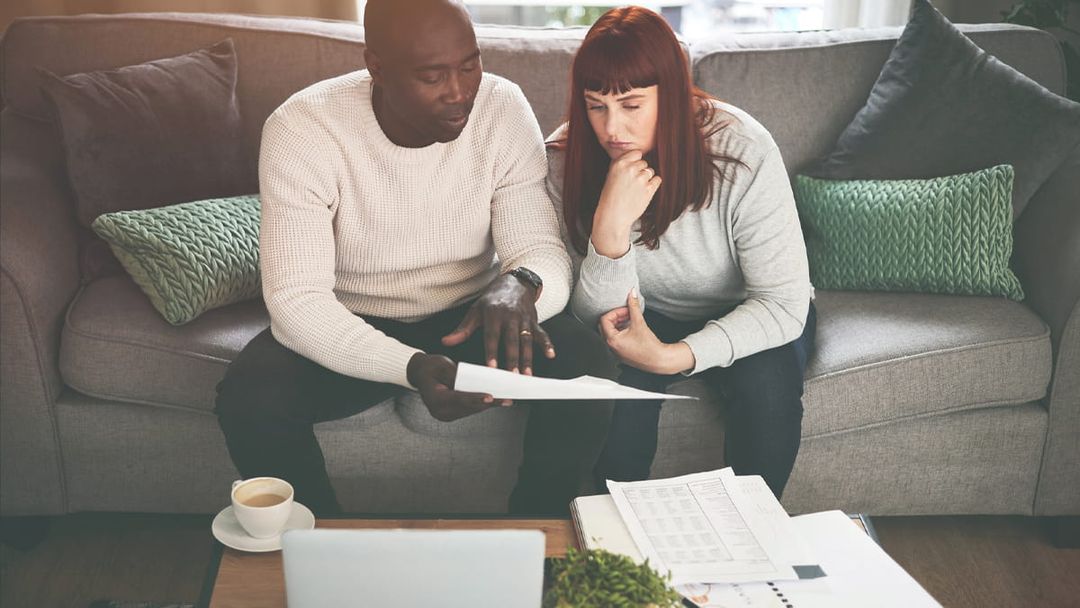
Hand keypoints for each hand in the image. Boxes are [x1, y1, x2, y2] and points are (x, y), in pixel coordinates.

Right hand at [406, 353, 498, 420]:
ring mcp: (445, 415)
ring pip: (471, 410)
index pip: (458, 399)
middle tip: (507, 399)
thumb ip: (457, 377)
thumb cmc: (430, 367)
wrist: (420, 374)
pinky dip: (481, 404)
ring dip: (488, 405)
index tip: (491, 398)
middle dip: (488, 403)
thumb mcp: (442, 366)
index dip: (475, 398)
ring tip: (506, 400)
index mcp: (434, 399)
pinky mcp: (451, 414)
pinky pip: (469, 410)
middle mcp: (439, 411)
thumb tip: (475, 383)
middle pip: (468, 407)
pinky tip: (495, 400)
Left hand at [441, 273, 555, 376]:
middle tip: (513, 376)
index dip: (492, 352)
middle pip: (511, 341)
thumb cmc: (492, 300)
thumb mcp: (475, 310)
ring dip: (528, 358)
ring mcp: (524, 319)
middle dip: (513, 359)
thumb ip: (462, 329)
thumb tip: (445, 342)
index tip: (492, 367)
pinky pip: (542, 333)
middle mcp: (510, 316)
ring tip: (527, 375)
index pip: (492, 336)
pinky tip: (551, 356)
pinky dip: (547, 344)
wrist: (514, 282)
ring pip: (526, 341)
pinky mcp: (534, 321)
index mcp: (493, 314)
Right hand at [592, 150, 661, 257]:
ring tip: (636, 190)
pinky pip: (657, 180)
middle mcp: (630, 169)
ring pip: (651, 172)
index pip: (636, 153)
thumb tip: (636, 156)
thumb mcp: (611, 176)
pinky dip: (653, 185)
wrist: (613, 216)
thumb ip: (622, 165)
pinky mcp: (649, 189)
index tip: (632, 169)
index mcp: (619, 164)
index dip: (635, 161)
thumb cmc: (610, 197)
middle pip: (644, 163)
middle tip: (632, 183)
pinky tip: (644, 192)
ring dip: (646, 179)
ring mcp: (640, 179)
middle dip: (640, 171)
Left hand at [598, 289, 694, 374]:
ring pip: (610, 332)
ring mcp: (615, 351)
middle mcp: (611, 347)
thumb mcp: (639, 322)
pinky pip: (616, 339)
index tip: (626, 310)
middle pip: (605, 326)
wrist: (659, 360)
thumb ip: (634, 306)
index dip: (616, 312)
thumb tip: (632, 294)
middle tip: (627, 313)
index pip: (605, 319)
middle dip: (616, 317)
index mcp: (612, 340)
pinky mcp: (621, 353)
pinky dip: (621, 331)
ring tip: (630, 320)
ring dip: (618, 324)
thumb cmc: (649, 346)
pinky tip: (632, 329)